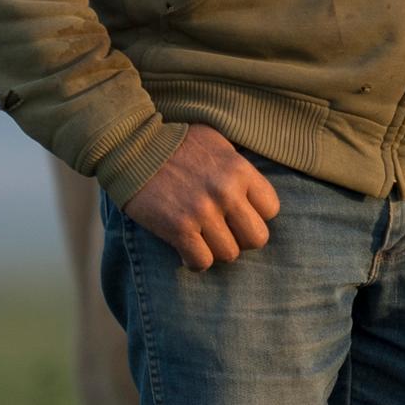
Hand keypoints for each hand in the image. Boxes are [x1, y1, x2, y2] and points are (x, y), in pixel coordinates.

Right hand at [122, 127, 278, 269]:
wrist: (133, 145)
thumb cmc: (177, 143)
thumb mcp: (218, 145)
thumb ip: (238, 168)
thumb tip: (251, 193)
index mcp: (240, 170)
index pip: (271, 209)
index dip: (256, 214)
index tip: (239, 213)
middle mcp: (226, 192)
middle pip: (257, 238)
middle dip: (241, 238)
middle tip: (224, 231)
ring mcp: (203, 212)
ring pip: (229, 254)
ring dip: (216, 250)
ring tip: (202, 238)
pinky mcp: (178, 228)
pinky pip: (201, 262)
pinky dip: (195, 261)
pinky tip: (187, 249)